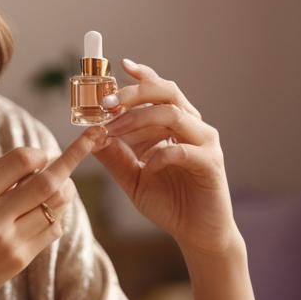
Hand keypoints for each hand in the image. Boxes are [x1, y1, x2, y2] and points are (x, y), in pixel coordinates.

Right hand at [0, 128, 99, 299]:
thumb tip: (34, 163)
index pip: (19, 160)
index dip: (38, 153)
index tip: (40, 155)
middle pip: (47, 181)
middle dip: (71, 158)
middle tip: (84, 145)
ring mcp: (10, 241)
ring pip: (56, 204)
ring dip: (66, 188)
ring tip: (63, 181)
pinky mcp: (21, 259)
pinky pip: (54, 228)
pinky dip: (57, 214)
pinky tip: (47, 210)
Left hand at [94, 59, 239, 257]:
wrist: (197, 234)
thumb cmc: (169, 202)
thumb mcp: (133, 177)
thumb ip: (114, 156)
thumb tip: (89, 135)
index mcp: (176, 124)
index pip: (161, 89)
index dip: (143, 75)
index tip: (122, 66)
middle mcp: (193, 126)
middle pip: (167, 92)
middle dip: (134, 93)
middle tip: (107, 104)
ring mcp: (205, 142)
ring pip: (173, 114)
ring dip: (138, 120)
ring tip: (114, 131)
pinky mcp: (211, 163)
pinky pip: (183, 149)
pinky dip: (160, 154)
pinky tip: (147, 166)